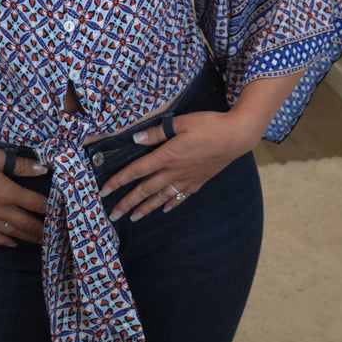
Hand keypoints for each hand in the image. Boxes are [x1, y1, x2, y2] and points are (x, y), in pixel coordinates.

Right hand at [0, 145, 48, 247]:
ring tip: (42, 243)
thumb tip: (42, 168)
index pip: (34, 202)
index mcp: (7, 192)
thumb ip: (20, 164)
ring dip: (29, 238)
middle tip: (57, 235)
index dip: (49, 208)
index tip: (62, 212)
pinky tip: (13, 244)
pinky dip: (5, 242)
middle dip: (43, 229)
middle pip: (27, 223)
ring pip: (13, 232)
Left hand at [100, 110, 254, 222]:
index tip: (104, 191)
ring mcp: (187, 179)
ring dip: (146, 208)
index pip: (137, 171)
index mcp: (167, 156)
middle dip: (128, 203)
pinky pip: (181, 196)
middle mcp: (174, 171)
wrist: (237, 137)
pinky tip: (164, 210)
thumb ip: (157, 133)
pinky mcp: (199, 181)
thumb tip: (136, 138)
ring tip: (133, 218)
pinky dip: (171, 204)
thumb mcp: (181, 123)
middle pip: (146, 189)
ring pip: (161, 197)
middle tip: (112, 215)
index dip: (119, 180)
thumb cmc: (209, 125)